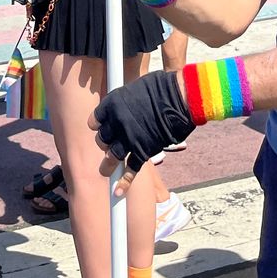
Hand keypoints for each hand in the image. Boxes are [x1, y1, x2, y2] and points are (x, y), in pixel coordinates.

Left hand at [90, 72, 195, 193]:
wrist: (180, 97)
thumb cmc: (162, 87)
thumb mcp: (137, 87)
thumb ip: (126, 101)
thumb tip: (126, 107)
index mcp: (113, 103)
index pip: (96, 120)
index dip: (99, 125)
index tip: (101, 128)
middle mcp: (117, 122)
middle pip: (102, 139)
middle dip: (105, 143)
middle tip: (108, 145)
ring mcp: (129, 138)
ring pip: (112, 156)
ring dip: (108, 165)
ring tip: (105, 171)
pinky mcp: (143, 151)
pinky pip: (130, 169)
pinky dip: (125, 182)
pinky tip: (119, 190)